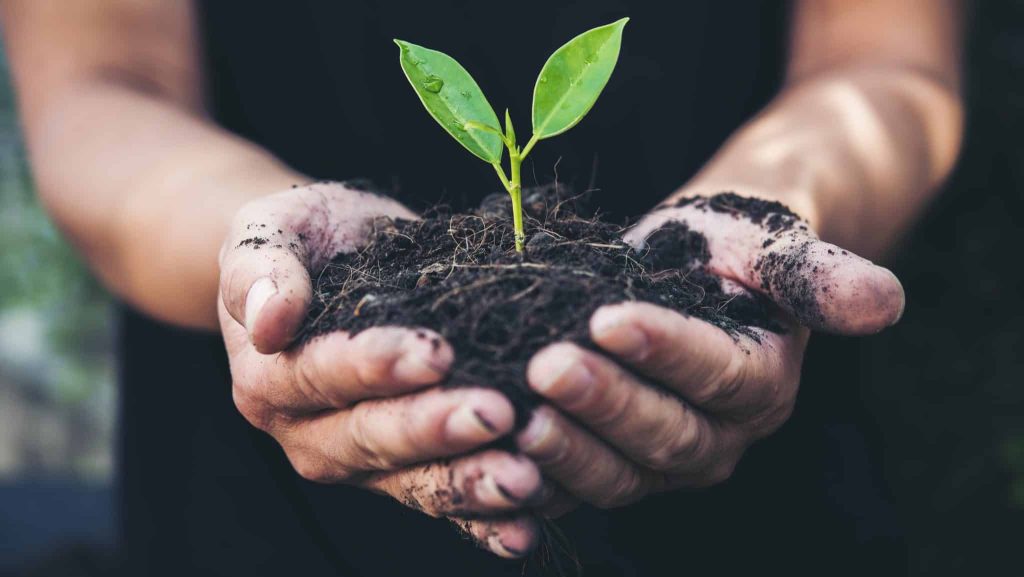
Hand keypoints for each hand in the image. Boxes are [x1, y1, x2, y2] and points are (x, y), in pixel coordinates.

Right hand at [218, 182, 545, 556]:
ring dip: (468, 484)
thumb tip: (269, 320)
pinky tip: (524, 528)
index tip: (436, 352)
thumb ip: (260, 268)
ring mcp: (359, 461)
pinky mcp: (402, 473)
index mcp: (270, 377)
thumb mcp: (272, 229)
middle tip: (496, 413)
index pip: (322, 374)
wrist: (332, 261)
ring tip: (524, 480)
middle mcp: (308, 432)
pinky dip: (481, 522)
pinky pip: (440, 505)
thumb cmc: (306, 240)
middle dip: (435, 428)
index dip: (377, 366)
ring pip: (412, 480)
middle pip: (371, 436)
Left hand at [517, 193, 903, 505]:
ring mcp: (656, 460)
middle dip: (604, 404)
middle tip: (546, 366)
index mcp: (761, 387)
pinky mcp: (605, 463)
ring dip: (564, 450)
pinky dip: (533, 478)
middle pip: (663, 435)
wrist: (688, 271)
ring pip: (615, 473)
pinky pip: (571, 485)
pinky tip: (492, 453)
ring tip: (514, 415)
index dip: (666, 351)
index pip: (717, 376)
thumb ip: (819, 276)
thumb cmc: (730, 253)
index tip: (611, 319)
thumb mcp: (774, 249)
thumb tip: (885, 303)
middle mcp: (714, 436)